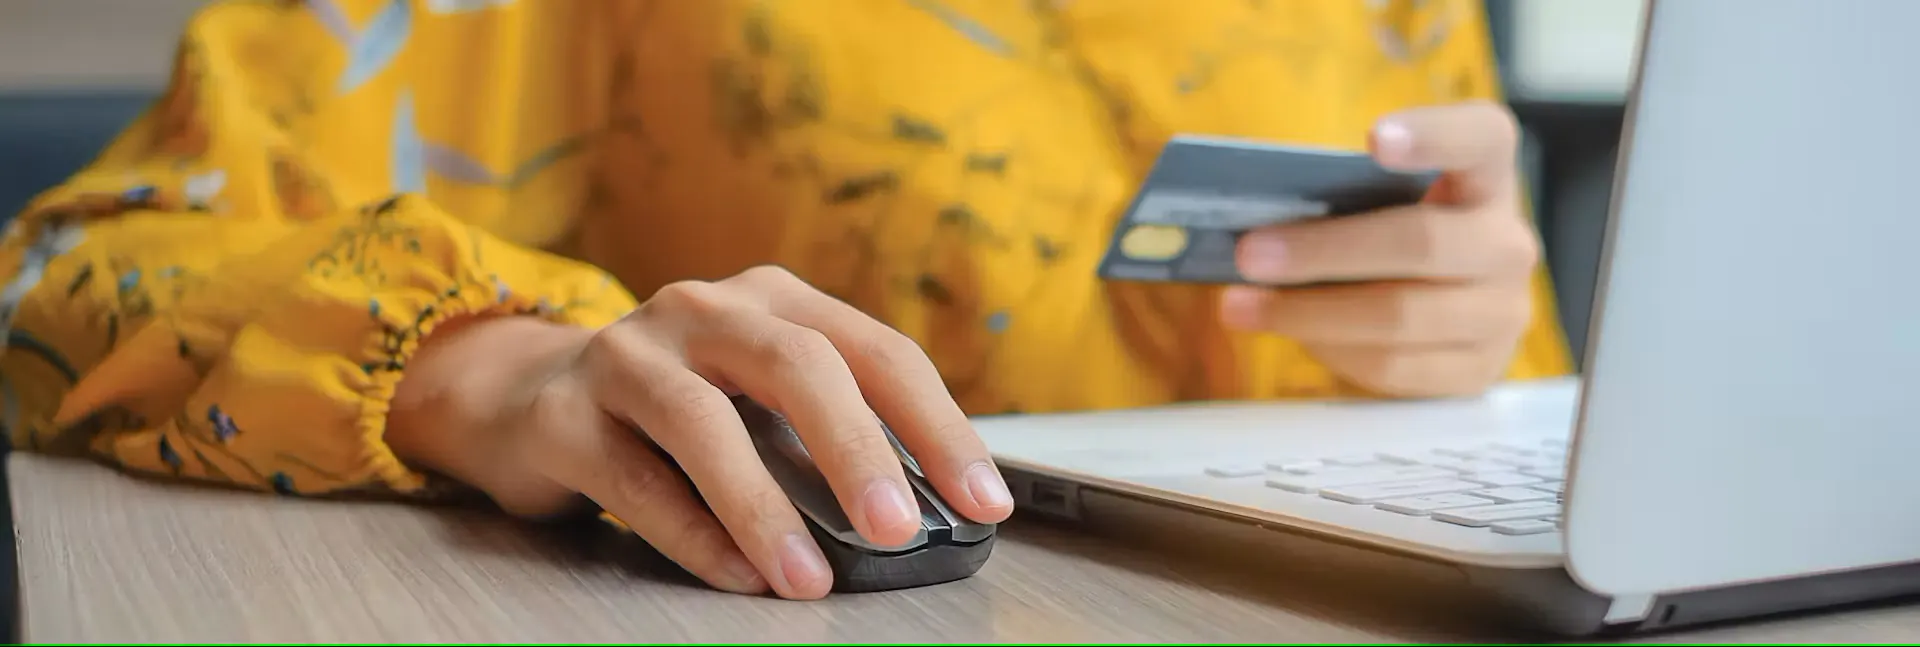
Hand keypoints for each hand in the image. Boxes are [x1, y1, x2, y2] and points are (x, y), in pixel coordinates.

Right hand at [386, 266, 1013, 599]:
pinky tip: (737, 574)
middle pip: (797, 363)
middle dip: (857, 449)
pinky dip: (692, 534)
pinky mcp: (563, 414)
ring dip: (765, 507)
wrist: (524, 398)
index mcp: (775, 301)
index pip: (878, 352)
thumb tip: (924, 515)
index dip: (938, 427)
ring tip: (809, 577)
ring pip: (704, 421)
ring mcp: (629, 354)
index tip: (984, 501)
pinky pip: (635, 479)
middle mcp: (705, 309)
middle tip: (898, 529)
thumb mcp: (759, 400)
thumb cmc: (674, 407)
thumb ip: (828, 436)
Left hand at [1223, 101, 1540, 397]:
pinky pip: (1395, 366)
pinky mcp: (1478, 370)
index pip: (1481, 138)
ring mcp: (1503, 311)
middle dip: (1325, 250)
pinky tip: (1292, 335)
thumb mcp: (1374, 205)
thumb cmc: (1385, 241)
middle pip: (1422, 242)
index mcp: (1487, 176)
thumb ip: (1338, 198)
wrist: (1435, 319)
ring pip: (1401, 314)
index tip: (1374, 140)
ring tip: (1241, 305)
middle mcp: (1508, 242)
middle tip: (1250, 254)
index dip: (1434, 135)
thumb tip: (1255, 224)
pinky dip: (1333, 351)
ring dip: (1308, 312)